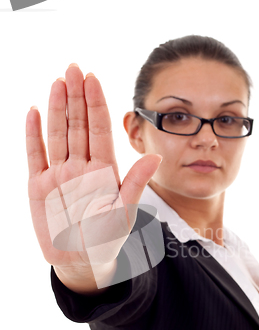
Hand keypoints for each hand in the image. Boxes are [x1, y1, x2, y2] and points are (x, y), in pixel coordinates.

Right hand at [26, 63, 162, 271]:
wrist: (81, 262)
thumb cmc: (106, 240)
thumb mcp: (123, 213)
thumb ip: (135, 184)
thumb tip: (155, 156)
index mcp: (103, 170)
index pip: (99, 129)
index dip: (95, 103)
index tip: (92, 77)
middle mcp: (81, 167)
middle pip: (78, 124)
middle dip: (75, 96)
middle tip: (73, 68)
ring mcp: (59, 174)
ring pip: (57, 133)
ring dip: (56, 107)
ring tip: (57, 81)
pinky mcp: (39, 186)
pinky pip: (35, 154)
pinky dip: (33, 134)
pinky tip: (33, 111)